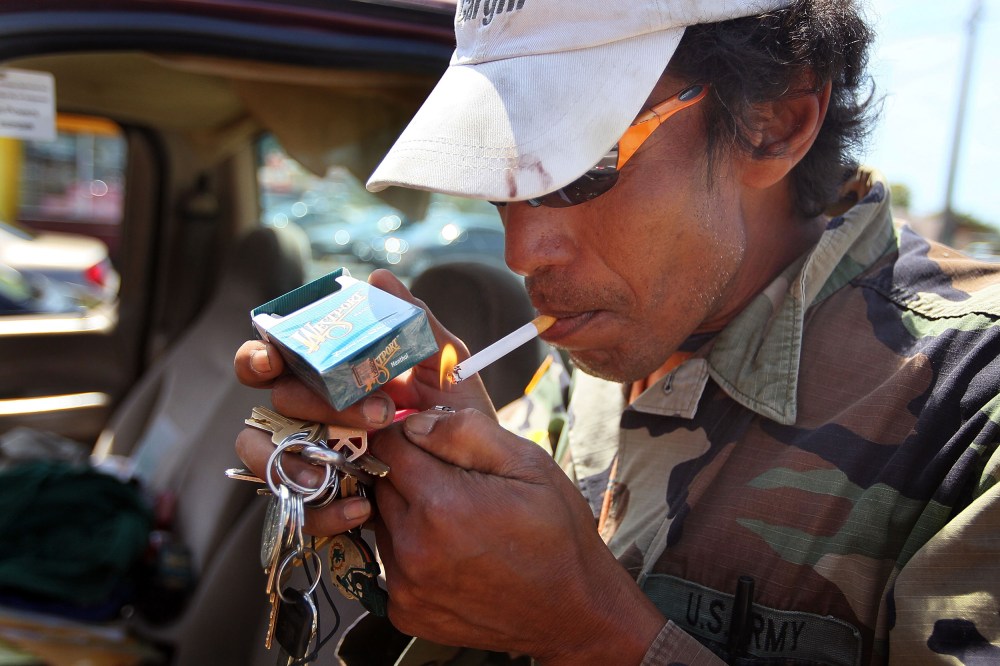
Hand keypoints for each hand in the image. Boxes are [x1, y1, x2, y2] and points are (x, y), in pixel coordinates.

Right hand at [232, 269, 494, 534]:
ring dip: (295, 458)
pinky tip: (362, 508)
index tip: (272, 359)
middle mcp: (312, 414)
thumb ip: (416, 322)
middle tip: (379, 413)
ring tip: (344, 465)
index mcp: (331, 375)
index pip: (274, 357)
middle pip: (277, 402)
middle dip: (320, 404)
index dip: (258, 356)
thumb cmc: (455, 413)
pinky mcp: (322, 502)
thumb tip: (379, 279)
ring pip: (264, 455)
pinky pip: (297, 509)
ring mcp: (312, 458)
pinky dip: (323, 510)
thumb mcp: (447, 366)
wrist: (476, 478)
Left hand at [371, 408, 665, 664]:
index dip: (409, 438)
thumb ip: (465, 431)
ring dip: (408, 515)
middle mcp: (413, 547)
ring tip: (457, 523)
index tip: (433, 446)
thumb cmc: (556, 531)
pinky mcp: (405, 611)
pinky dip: (412, 554)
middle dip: (409, 476)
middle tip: (453, 486)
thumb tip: (413, 423)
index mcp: (441, 503)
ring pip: (383, 524)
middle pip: (380, 485)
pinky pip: (391, 564)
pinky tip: (452, 556)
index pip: (388, 447)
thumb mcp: (527, 463)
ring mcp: (406, 585)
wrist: (572, 610)